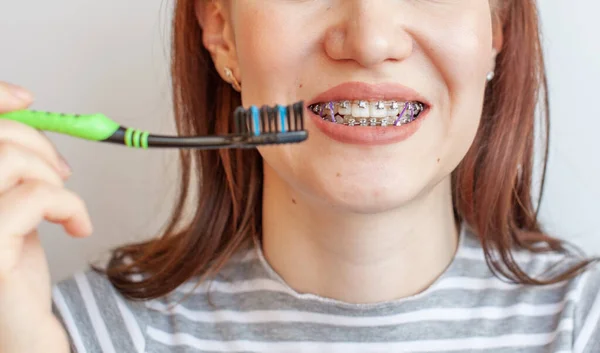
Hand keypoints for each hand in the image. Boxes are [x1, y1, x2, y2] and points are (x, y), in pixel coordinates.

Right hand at [0, 81, 92, 352]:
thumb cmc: (14, 275)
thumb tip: (26, 115)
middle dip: (37, 142)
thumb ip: (9, 171)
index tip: (26, 99)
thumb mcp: (10, 211)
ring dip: (51, 176)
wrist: (22, 335)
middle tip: (62, 172)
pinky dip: (71, 204)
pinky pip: (37, 196)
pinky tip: (78, 227)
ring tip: (64, 205)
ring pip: (8, 160)